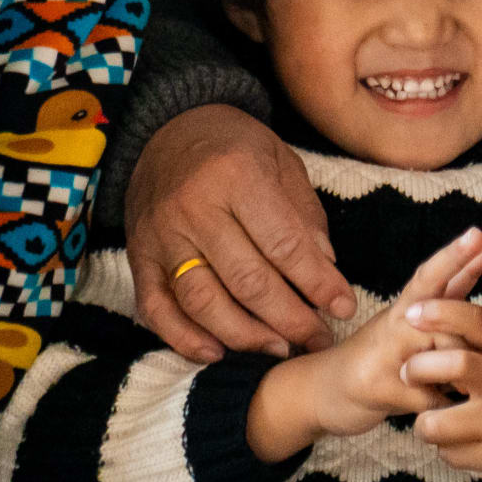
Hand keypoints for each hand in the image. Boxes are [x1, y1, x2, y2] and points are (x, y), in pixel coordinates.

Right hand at [127, 105, 356, 359]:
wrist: (168, 128)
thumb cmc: (235, 146)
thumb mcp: (282, 161)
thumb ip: (304, 216)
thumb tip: (326, 270)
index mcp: (237, 175)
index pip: (284, 245)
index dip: (318, 283)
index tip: (343, 308)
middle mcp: (194, 207)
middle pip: (246, 281)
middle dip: (290, 319)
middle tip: (318, 340)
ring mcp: (161, 235)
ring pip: (202, 301)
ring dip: (245, 336)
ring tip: (279, 350)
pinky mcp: (138, 257)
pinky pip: (155, 308)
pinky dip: (184, 338)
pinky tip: (217, 353)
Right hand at [253, 218, 481, 458]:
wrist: (324, 392)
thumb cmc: (384, 359)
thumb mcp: (417, 332)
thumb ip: (448, 312)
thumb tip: (481, 295)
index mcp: (412, 306)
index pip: (441, 272)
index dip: (466, 250)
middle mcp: (400, 319)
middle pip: (429, 284)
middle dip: (455, 258)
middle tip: (477, 233)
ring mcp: (387, 350)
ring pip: (440, 348)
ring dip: (458, 372)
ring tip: (460, 388)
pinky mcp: (378, 385)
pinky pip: (430, 398)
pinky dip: (442, 408)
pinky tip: (441, 413)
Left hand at [404, 297, 481, 481]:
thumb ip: (476, 339)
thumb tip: (420, 314)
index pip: (476, 321)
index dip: (442, 312)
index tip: (412, 313)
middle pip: (456, 364)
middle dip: (419, 368)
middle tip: (407, 373)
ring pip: (437, 423)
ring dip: (423, 424)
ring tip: (430, 422)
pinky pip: (449, 454)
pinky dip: (446, 450)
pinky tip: (462, 443)